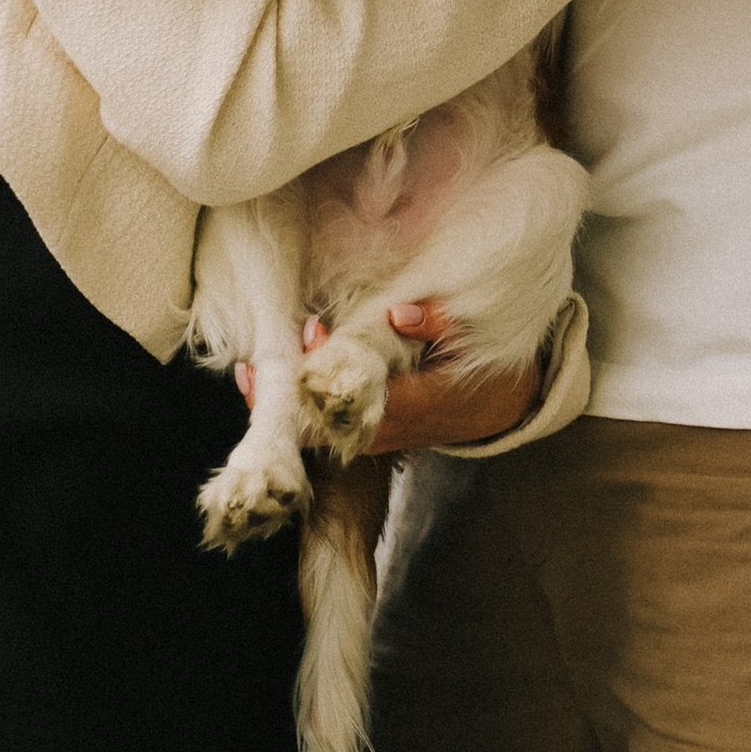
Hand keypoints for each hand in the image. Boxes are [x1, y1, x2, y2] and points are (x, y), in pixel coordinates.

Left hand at [235, 299, 542, 454]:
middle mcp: (386, 430)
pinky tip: (273, 384)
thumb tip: (398, 313)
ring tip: (250, 374)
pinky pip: (324, 428)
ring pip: (319, 431)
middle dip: (290, 391)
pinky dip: (297, 408)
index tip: (311, 332)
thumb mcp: (476, 343)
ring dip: (287, 402)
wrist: (499, 409)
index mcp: (412, 405)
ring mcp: (375, 438)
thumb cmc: (487, 371)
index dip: (326, 369)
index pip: (357, 394)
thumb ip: (438, 324)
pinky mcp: (369, 436)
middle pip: (325, 422)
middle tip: (259, 360)